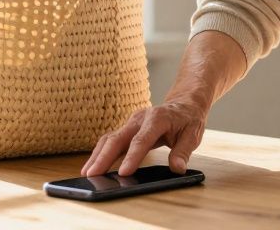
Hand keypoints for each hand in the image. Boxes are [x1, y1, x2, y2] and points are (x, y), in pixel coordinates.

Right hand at [81, 100, 206, 176]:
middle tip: (92, 175)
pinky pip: (111, 140)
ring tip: (86, 174)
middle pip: (117, 138)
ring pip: (109, 139)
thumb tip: (177, 168)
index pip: (141, 140)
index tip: (122, 173)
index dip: (132, 157)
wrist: (184, 103)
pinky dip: (100, 153)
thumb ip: (183, 152)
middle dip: (103, 157)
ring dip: (97, 156)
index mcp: (157, 118)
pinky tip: (93, 166)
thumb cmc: (188, 119)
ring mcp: (131, 123)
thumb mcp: (193, 135)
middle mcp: (139, 119)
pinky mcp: (127, 129)